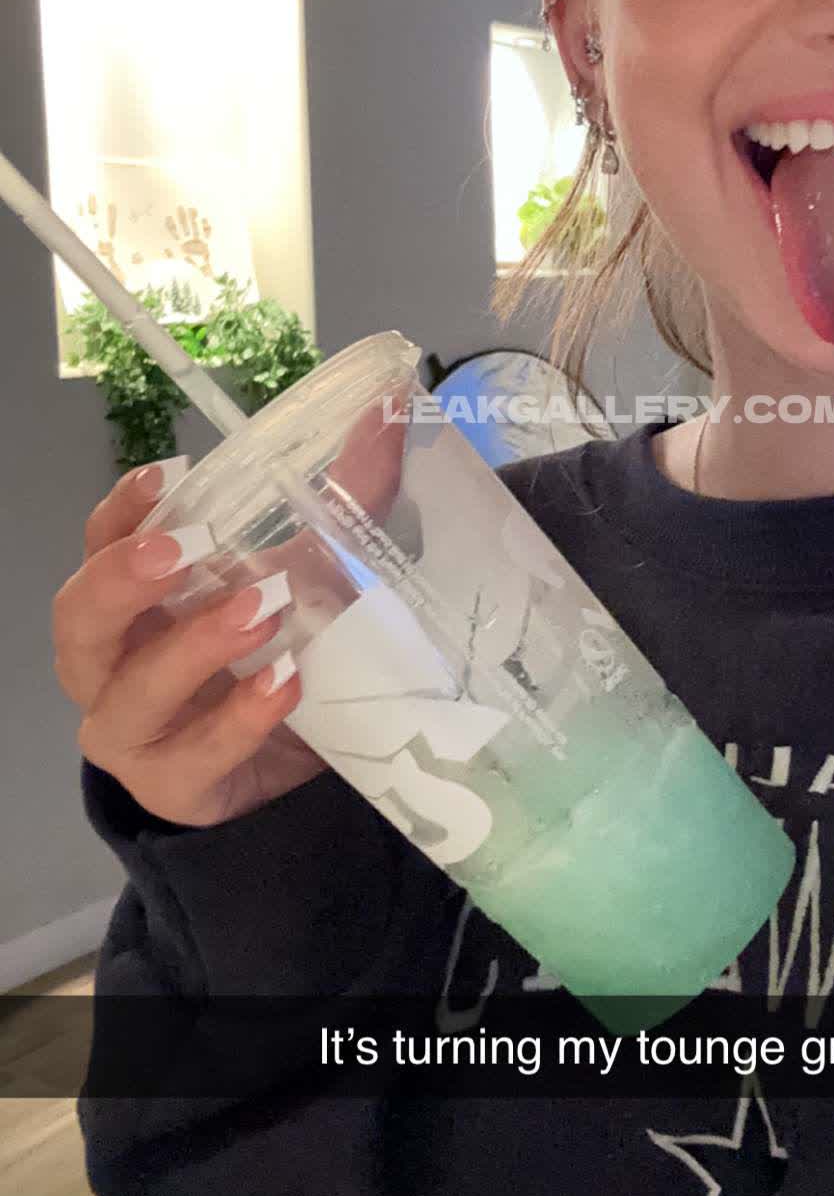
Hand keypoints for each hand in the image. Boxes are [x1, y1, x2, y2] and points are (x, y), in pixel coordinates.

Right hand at [51, 381, 413, 828]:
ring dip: (193, 646)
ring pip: (130, 692)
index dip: (122, 511)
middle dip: (124, 580)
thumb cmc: (280, 651)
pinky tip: (284, 684)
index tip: (169, 476)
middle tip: (186, 550)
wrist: (296, 772)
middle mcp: (112, 663)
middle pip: (80, 618)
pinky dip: (238, 719)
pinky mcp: (174, 787)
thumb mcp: (318, 569)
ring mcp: (134, 732)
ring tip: (262, 609)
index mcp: (133, 599)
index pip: (100, 543)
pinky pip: (193, 756)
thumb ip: (349, 495)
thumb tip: (392, 407)